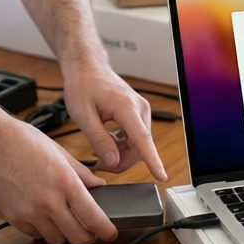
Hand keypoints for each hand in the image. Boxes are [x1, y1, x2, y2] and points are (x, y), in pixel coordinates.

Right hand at [0, 113, 118, 243]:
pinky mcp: (13, 218)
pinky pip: (35, 234)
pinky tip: (43, 214)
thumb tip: (98, 187)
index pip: (93, 217)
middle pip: (77, 237)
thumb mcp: (59, 152)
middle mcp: (48, 201)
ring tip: (64, 218)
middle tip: (90, 230)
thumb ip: (81, 173)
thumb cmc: (22, 140)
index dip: (105, 230)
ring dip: (64, 233)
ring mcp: (29, 212)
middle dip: (87, 237)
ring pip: (56, 240)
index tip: (109, 233)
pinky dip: (43, 229)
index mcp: (64, 181)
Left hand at [61, 60, 167, 180]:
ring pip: (138, 145)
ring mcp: (141, 110)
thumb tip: (113, 161)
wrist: (87, 67)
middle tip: (100, 165)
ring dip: (122, 155)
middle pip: (140, 148)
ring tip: (100, 154)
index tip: (161, 176)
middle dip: (122, 162)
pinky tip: (108, 144)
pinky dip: (123, 146)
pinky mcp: (138, 113)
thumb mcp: (82, 115)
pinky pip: (136, 138)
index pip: (142, 139)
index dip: (152, 160)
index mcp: (126, 107)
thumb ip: (99, 139)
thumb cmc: (83, 85)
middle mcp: (139, 108)